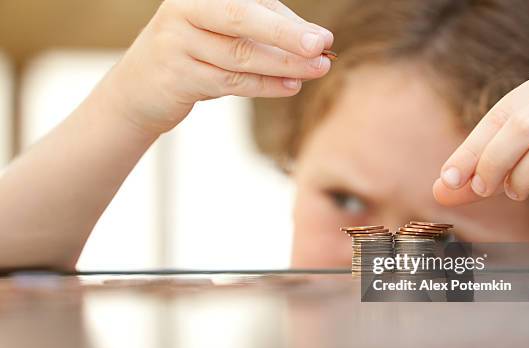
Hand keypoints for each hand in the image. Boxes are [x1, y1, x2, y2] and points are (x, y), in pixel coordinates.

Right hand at [103, 0, 333, 135]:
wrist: (137, 89)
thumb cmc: (191, 55)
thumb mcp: (219, 34)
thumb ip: (259, 32)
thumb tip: (312, 39)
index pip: (252, 1)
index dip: (289, 21)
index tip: (323, 38)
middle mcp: (184, 10)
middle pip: (242, 17)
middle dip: (286, 33)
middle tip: (321, 45)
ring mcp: (176, 43)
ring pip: (239, 55)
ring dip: (283, 65)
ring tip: (315, 70)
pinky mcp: (177, 76)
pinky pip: (230, 82)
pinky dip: (264, 86)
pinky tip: (290, 86)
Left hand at [434, 71, 528, 209]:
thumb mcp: (516, 156)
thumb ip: (479, 172)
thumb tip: (439, 192)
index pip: (500, 116)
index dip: (470, 150)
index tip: (450, 179)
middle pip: (523, 126)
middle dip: (493, 163)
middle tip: (482, 189)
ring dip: (522, 180)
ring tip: (518, 190)